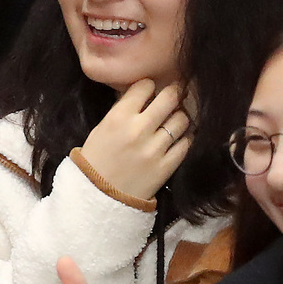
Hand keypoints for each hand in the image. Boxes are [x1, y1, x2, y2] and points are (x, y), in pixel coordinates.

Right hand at [81, 78, 191, 201]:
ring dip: (179, 117)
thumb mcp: (102, 128)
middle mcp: (138, 129)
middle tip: (172, 96)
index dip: (149, 86)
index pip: (144, 86)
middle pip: (169, 97)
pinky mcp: (167, 166)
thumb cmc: (96, 159)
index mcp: (118, 117)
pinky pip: (186, 144)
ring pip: (181, 119)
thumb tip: (144, 95)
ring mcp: (155, 148)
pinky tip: (177, 139)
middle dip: (172, 94)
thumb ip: (122, 110)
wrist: (98, 197)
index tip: (150, 90)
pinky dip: (184, 139)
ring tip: (174, 120)